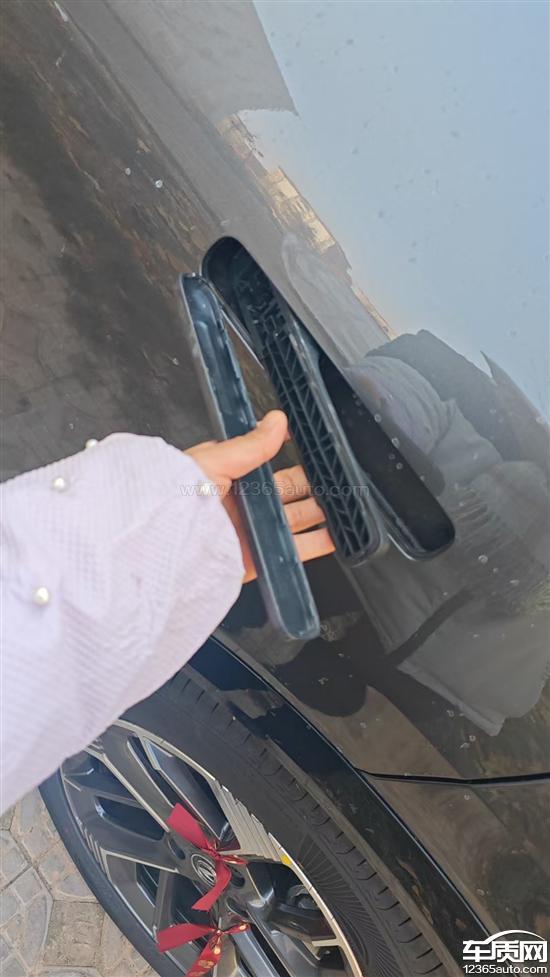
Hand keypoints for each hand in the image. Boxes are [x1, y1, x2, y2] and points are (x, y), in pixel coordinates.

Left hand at [186, 411, 333, 581]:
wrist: (157, 549)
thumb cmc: (169, 501)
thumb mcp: (211, 462)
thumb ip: (249, 445)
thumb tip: (276, 422)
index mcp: (226, 477)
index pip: (267, 464)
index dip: (292, 459)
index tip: (316, 455)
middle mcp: (239, 505)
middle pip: (286, 493)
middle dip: (311, 486)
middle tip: (336, 481)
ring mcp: (248, 533)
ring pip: (293, 521)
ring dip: (318, 513)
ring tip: (343, 506)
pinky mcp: (254, 561)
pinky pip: (290, 553)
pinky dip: (314, 545)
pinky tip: (332, 537)